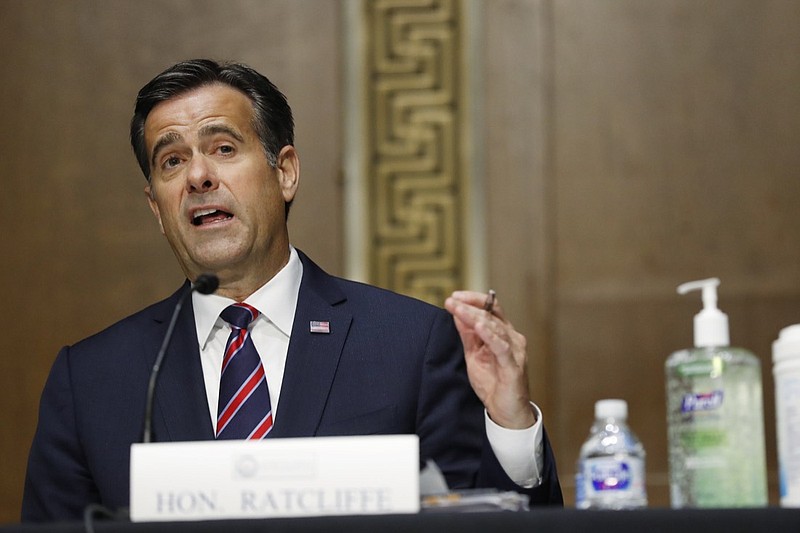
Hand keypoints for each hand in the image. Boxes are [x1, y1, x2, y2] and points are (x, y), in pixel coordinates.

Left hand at [444, 290, 535, 428]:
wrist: (505, 411)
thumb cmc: (493, 383)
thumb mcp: (474, 355)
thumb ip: (467, 335)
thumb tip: (456, 314)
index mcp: (503, 334)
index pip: (490, 309)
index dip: (473, 300)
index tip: (454, 297)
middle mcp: (512, 338)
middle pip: (490, 315)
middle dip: (468, 307)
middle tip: (451, 301)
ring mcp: (515, 351)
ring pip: (495, 328)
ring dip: (475, 317)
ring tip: (460, 309)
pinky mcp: (513, 366)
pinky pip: (502, 347)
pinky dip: (490, 336)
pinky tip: (479, 327)